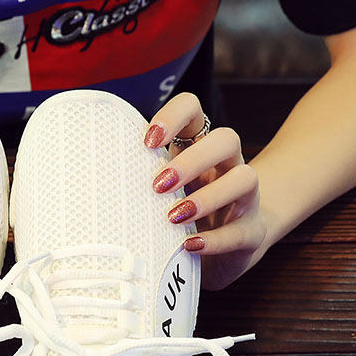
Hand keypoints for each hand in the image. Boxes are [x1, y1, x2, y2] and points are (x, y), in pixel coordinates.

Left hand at [145, 92, 267, 290]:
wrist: (228, 246)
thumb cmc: (184, 210)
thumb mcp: (165, 187)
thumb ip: (144, 176)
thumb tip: (104, 173)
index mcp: (201, 145)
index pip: (194, 108)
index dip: (173, 116)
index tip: (148, 141)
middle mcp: (228, 165)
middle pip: (227, 139)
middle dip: (193, 160)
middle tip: (159, 185)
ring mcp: (246, 197)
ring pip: (245, 179)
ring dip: (208, 197)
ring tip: (174, 217)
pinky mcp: (252, 232)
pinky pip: (241, 232)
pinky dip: (215, 240)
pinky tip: (189, 245)